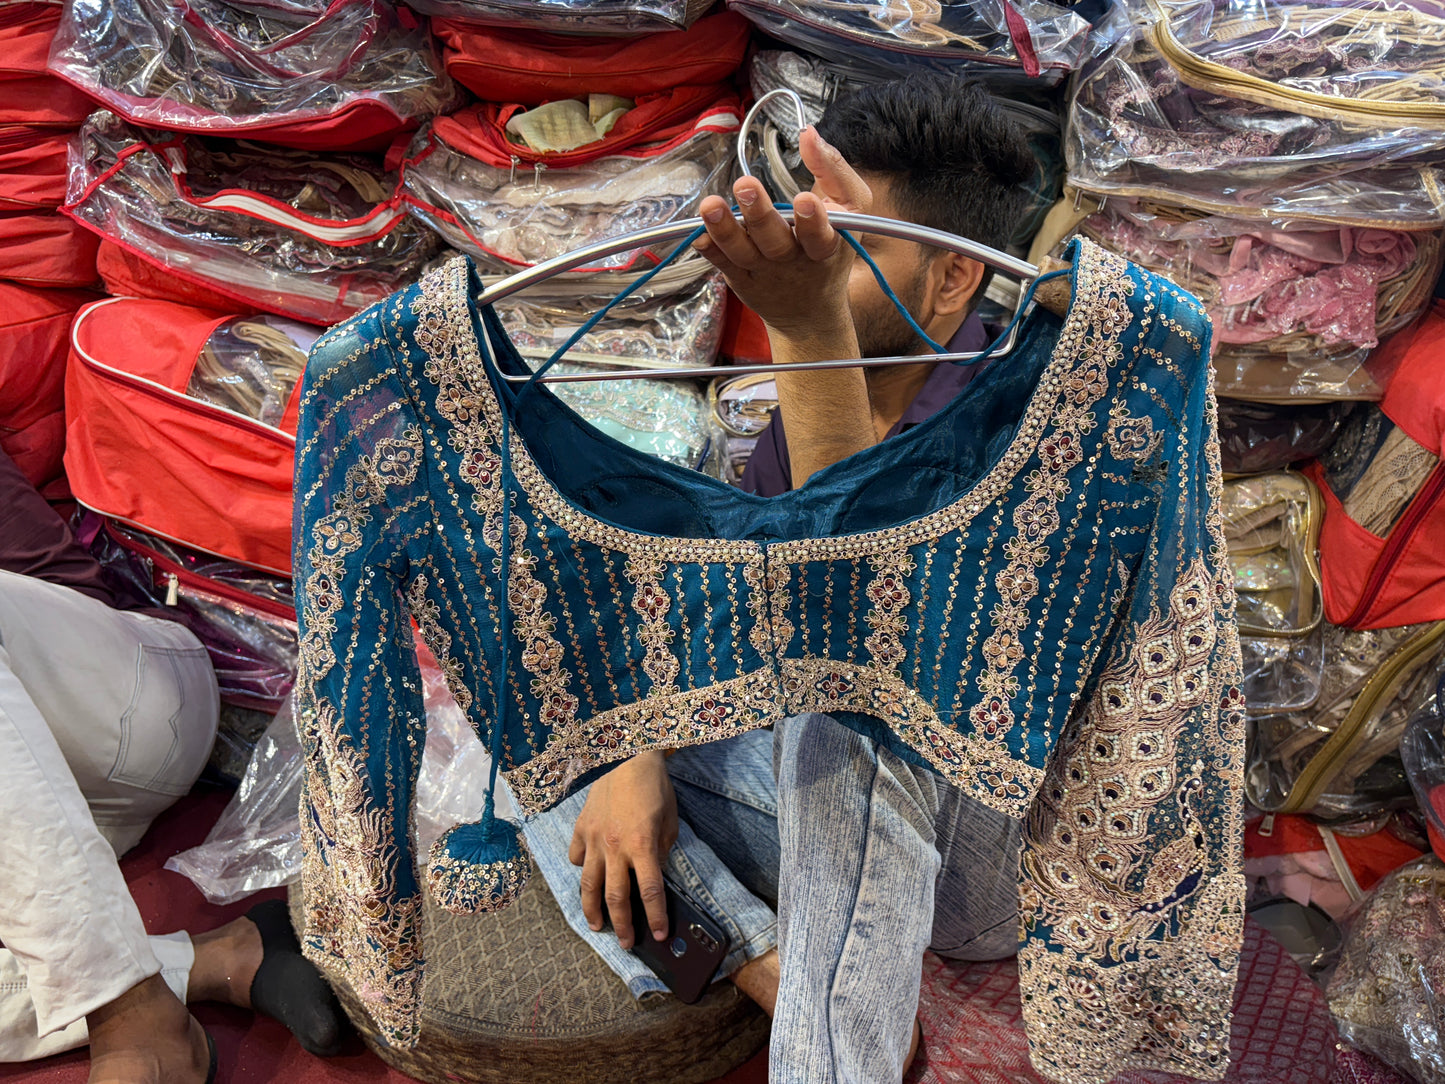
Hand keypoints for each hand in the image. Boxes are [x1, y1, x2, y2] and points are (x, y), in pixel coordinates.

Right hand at [569, 751, 677, 949]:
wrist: (629, 756)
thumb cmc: (656, 789)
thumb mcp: (669, 823)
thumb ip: (661, 853)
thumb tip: (653, 876)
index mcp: (642, 845)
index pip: (650, 892)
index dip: (655, 917)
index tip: (660, 934)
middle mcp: (615, 847)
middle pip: (616, 897)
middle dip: (623, 925)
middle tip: (626, 942)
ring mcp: (594, 838)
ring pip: (589, 884)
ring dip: (592, 910)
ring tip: (596, 926)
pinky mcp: (581, 827)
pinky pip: (576, 856)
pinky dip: (581, 869)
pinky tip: (586, 877)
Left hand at [693, 127, 871, 344]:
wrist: (809, 311)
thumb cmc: (829, 248)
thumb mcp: (851, 210)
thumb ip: (833, 170)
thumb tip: (808, 132)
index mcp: (825, 246)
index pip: (820, 235)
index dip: (813, 221)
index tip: (805, 201)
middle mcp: (792, 261)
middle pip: (775, 240)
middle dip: (760, 214)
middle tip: (746, 186)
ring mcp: (763, 271)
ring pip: (742, 251)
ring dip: (725, 229)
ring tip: (711, 205)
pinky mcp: (740, 278)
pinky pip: (723, 263)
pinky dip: (710, 249)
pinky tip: (698, 233)